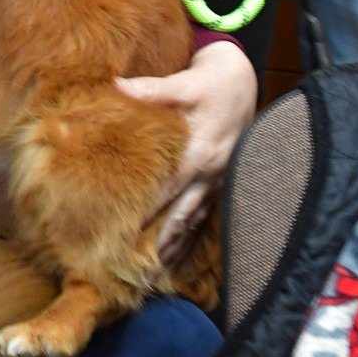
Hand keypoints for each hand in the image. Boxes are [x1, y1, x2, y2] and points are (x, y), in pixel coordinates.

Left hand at [116, 41, 256, 264]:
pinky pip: (204, 216)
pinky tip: (175, 257)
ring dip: (173, 247)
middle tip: (132, 267)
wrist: (241, 82)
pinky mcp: (220, 183)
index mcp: (198, 153)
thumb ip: (151, 89)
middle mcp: (209, 174)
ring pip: (192, 221)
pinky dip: (189, 237)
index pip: (166, 191)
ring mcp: (217, 182)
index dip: (145, 211)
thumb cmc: (210, 83)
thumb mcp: (184, 83)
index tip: (121, 231)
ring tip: (150, 274)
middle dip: (158, 243)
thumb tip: (116, 85)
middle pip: (180, 216)